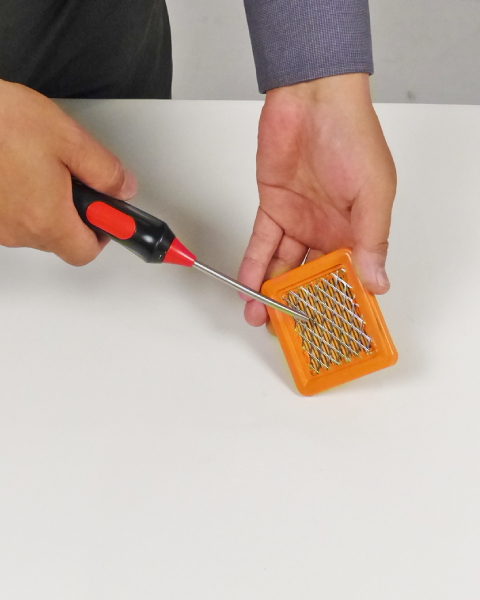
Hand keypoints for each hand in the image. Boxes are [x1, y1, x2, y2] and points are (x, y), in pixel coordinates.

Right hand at [0, 79, 136, 264]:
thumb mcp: (68, 139)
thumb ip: (105, 171)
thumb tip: (123, 189)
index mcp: (46, 218)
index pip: (86, 252)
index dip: (103, 234)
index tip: (108, 215)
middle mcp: (18, 230)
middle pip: (62, 241)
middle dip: (76, 215)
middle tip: (77, 180)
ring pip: (36, 228)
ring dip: (49, 205)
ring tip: (43, 166)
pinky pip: (14, 216)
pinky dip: (24, 200)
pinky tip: (21, 169)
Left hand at [238, 73, 396, 325]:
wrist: (312, 99)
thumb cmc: (352, 134)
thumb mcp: (374, 192)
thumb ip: (371, 240)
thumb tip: (377, 282)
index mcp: (358, 229)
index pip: (349, 275)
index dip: (339, 302)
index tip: (328, 330)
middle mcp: (328, 229)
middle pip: (312, 276)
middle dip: (298, 304)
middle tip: (286, 330)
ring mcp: (299, 220)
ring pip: (283, 265)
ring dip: (271, 291)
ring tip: (261, 318)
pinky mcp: (273, 209)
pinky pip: (261, 244)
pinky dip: (255, 266)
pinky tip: (249, 287)